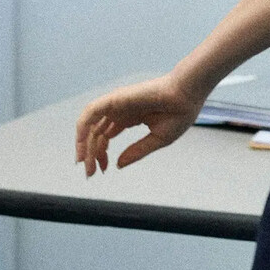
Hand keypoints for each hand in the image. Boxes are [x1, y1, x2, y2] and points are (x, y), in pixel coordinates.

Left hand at [75, 73, 204, 175]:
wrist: (187, 96)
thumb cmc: (179, 113)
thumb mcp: (157, 140)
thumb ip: (136, 152)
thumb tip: (118, 164)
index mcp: (129, 118)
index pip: (106, 137)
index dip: (101, 154)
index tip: (102, 170)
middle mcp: (119, 111)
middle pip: (96, 134)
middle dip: (91, 154)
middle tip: (91, 172)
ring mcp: (115, 104)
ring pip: (90, 125)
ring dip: (84, 145)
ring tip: (85, 163)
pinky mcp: (114, 99)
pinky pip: (91, 112)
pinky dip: (82, 127)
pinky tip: (82, 144)